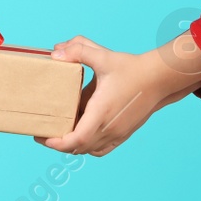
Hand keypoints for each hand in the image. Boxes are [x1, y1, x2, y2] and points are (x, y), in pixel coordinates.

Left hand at [37, 33, 200, 155]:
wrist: (158, 78)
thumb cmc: (131, 68)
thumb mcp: (103, 56)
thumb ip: (78, 51)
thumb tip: (56, 52)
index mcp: (102, 111)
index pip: (77, 139)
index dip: (57, 143)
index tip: (42, 137)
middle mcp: (110, 127)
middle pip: (79, 148)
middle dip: (59, 144)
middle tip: (44, 133)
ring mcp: (118, 133)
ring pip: (90, 150)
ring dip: (74, 146)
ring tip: (61, 134)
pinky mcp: (124, 134)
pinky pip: (102, 149)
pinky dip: (88, 146)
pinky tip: (82, 135)